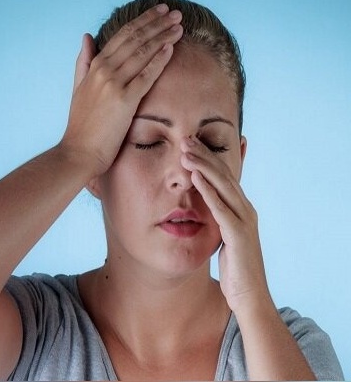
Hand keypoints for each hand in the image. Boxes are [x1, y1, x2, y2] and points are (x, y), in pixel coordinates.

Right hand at [60, 4, 182, 178]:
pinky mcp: (125, 101)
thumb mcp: (78, 88)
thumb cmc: (81, 124)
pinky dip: (159, 60)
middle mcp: (104, 70)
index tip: (158, 13)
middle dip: (157, 24)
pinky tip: (171, 48)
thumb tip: (87, 36)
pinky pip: (146, 76)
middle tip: (175, 13)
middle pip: (135, 39)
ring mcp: (114, 84)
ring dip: (163, 36)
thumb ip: (84, 61)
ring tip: (179, 26)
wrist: (80, 150)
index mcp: (95, 66)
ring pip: (142, 53)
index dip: (142, 21)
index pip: (122, 36)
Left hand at [180, 136, 270, 313]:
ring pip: (223, 186)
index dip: (208, 158)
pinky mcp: (238, 235)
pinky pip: (220, 209)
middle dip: (205, 155)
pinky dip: (208, 191)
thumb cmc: (235, 268)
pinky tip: (194, 176)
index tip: (190, 144)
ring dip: (204, 166)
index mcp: (241, 209)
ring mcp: (244, 221)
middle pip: (224, 175)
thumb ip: (218, 220)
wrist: (249, 297)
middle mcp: (246, 210)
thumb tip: (205, 208)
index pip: (224, 177)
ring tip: (186, 150)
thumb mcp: (225, 238)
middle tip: (186, 138)